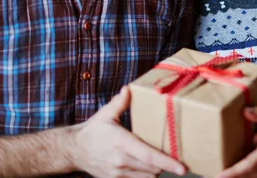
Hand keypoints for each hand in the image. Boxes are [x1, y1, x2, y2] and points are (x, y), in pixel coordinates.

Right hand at [69, 86, 186, 177]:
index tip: (182, 168)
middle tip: (179, 158)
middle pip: (152, 169)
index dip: (166, 162)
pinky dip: (147, 175)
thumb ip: (119, 102)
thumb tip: (128, 89)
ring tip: (165, 162)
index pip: (148, 156)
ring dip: (158, 171)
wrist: (74, 150)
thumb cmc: (93, 130)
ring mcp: (118, 173)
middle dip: (166, 165)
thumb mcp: (105, 114)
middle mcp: (120, 160)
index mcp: (121, 142)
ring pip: (147, 177)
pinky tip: (150, 167)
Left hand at [217, 107, 256, 177]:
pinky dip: (247, 176)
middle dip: (232, 177)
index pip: (250, 164)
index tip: (220, 175)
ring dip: (239, 177)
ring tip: (222, 176)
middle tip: (214, 177)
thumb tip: (246, 111)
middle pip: (249, 175)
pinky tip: (234, 173)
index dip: (234, 172)